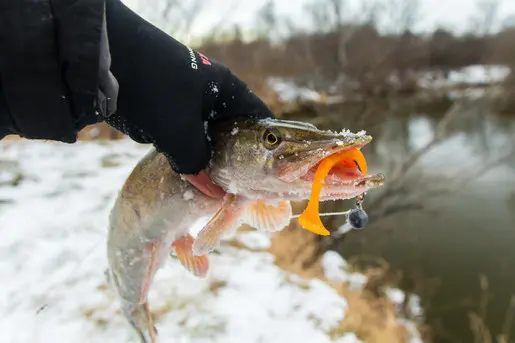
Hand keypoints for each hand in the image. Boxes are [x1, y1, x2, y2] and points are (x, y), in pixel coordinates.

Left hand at [103, 0, 274, 196]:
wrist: (102, 62)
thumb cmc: (153, 88)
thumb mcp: (180, 131)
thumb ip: (197, 163)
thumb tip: (213, 193)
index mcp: (225, 89)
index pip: (257, 117)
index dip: (263, 144)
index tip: (264, 172)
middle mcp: (209, 93)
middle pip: (230, 130)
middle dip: (231, 157)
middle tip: (234, 185)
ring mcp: (184, 100)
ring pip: (202, 135)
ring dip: (202, 156)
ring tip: (209, 182)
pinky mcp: (162, 108)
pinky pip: (179, 134)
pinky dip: (180, 150)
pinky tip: (180, 167)